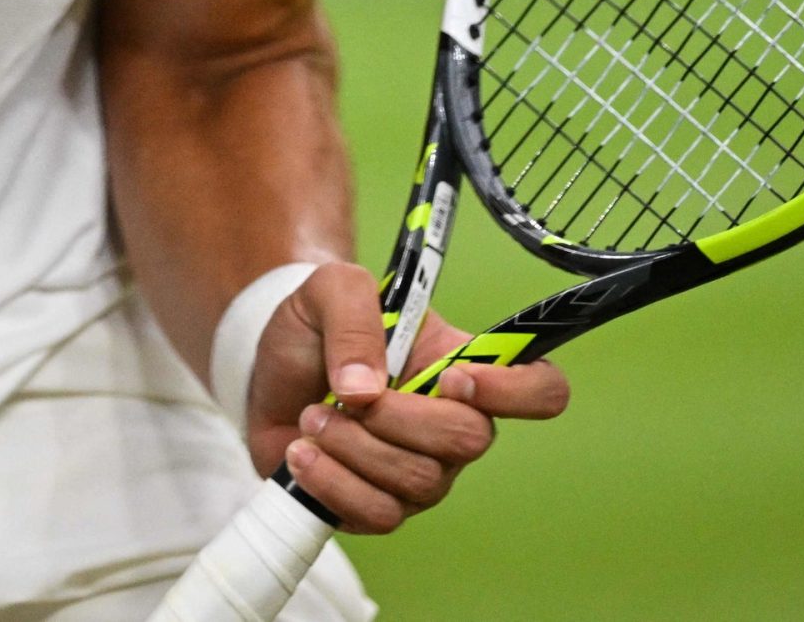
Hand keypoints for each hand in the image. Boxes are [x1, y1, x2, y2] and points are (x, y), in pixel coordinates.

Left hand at [243, 268, 568, 533]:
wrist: (264, 373)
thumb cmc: (314, 329)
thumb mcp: (330, 289)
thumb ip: (354, 314)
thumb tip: (366, 388)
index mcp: (462, 366)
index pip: (539, 388)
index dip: (515, 390)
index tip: (454, 377)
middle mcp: (454, 424)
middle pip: (472, 441)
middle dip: (399, 417)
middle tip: (347, 396)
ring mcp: (420, 471)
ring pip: (420, 481)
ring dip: (353, 446)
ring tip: (311, 416)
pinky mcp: (379, 505)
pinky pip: (379, 515)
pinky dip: (333, 483)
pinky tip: (303, 452)